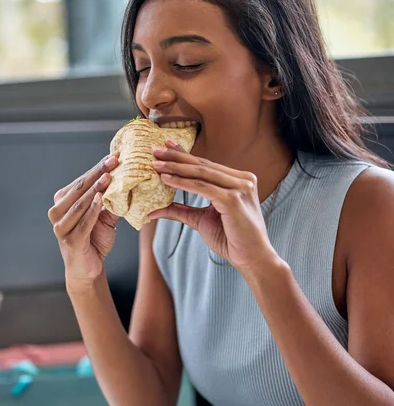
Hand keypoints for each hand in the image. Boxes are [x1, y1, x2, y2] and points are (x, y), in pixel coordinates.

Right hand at [48, 154, 119, 288]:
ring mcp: (61, 227)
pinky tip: (102, 199)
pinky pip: (83, 223)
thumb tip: (127, 180)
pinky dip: (92, 211)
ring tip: (108, 177)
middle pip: (79, 189)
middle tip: (113, 161)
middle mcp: (57, 213)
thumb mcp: (104, 217)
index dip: (97, 168)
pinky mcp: (70, 241)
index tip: (114, 156)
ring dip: (95, 189)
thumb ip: (110, 200)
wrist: (88, 269)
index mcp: (63, 203)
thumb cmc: (94, 240)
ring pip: (79, 204)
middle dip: (97, 173)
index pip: (81, 181)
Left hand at [149, 139, 275, 271]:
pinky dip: (182, 183)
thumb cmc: (232, 240)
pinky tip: (166, 179)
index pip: (207, 165)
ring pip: (201, 173)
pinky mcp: (233, 200)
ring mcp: (240, 188)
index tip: (166, 146)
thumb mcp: (202, 220)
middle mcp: (242, 180)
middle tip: (155, 150)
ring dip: (176, 168)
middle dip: (177, 157)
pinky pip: (202, 188)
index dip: (185, 155)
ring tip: (156, 165)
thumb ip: (181, 211)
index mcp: (239, 181)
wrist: (252, 259)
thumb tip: (154, 210)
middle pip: (203, 165)